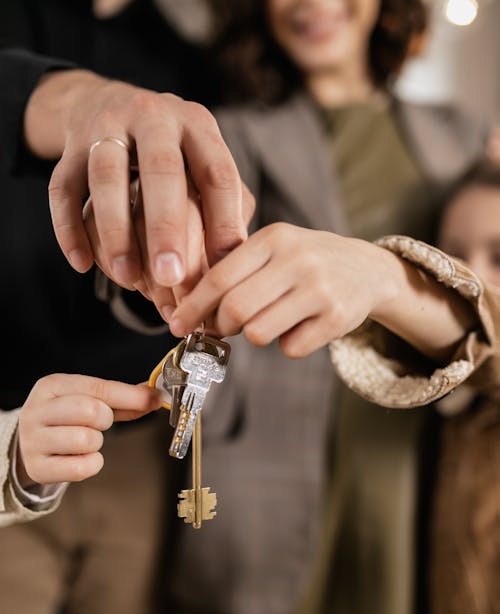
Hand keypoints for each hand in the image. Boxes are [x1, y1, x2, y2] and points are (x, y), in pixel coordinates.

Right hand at [17, 374, 161, 484]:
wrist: (27, 445)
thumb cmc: (64, 419)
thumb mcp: (86, 399)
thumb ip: (121, 398)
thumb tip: (154, 396)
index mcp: (51, 386)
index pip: (98, 388)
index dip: (130, 396)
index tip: (154, 399)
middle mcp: (37, 410)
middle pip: (90, 411)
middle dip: (105, 420)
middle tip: (98, 424)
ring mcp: (33, 440)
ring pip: (85, 440)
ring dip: (96, 443)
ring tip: (85, 440)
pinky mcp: (37, 468)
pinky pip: (81, 468)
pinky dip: (91, 464)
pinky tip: (80, 458)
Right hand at [24, 70, 249, 299]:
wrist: (108, 103)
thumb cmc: (173, 154)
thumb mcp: (205, 164)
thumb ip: (227, 206)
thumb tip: (235, 263)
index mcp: (198, 125)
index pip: (218, 173)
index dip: (224, 223)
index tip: (223, 270)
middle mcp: (154, 117)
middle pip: (161, 169)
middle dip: (166, 227)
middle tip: (171, 277)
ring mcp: (107, 126)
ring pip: (106, 176)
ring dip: (115, 230)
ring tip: (126, 278)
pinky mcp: (70, 145)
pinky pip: (62, 188)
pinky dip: (68, 228)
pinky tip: (82, 265)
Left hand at [168, 223, 474, 360]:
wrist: (367, 269)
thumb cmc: (304, 262)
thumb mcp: (273, 249)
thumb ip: (236, 270)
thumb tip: (189, 311)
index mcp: (273, 238)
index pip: (219, 277)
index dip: (193, 306)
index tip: (177, 325)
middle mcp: (297, 259)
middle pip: (235, 309)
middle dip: (221, 326)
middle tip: (223, 328)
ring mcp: (320, 289)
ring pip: (259, 333)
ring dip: (255, 336)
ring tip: (268, 321)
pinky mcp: (338, 318)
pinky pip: (291, 348)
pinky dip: (287, 344)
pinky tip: (299, 327)